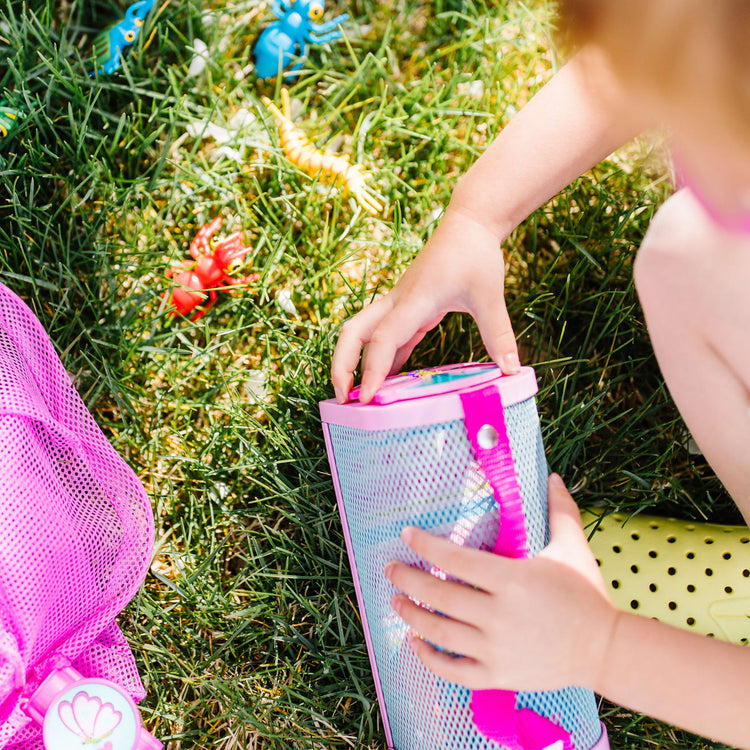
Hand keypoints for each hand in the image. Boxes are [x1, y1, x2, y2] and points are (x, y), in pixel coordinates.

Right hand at [331, 206, 520, 402]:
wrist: (468, 225)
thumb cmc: (475, 254)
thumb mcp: (490, 295)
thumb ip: (498, 334)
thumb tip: (512, 369)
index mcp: (414, 300)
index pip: (383, 339)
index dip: (372, 370)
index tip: (368, 398)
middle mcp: (397, 303)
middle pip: (352, 333)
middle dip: (342, 365)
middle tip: (342, 398)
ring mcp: (399, 305)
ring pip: (361, 333)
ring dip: (352, 362)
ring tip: (356, 396)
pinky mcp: (407, 309)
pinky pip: (385, 337)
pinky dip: (380, 359)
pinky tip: (386, 382)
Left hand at [384, 474, 618, 692]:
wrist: (605, 649)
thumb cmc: (586, 593)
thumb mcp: (573, 546)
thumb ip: (560, 509)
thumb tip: (553, 475)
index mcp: (512, 579)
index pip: (455, 560)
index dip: (425, 545)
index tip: (406, 534)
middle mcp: (499, 615)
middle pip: (439, 595)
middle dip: (407, 579)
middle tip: (389, 568)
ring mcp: (496, 649)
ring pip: (440, 632)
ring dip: (412, 615)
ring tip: (396, 601)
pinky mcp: (499, 676)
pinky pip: (454, 671)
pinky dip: (430, 659)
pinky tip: (416, 642)